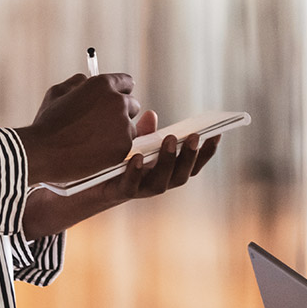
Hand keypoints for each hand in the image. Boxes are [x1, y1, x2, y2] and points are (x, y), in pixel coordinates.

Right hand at [16, 73, 140, 184]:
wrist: (44, 152)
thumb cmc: (47, 122)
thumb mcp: (57, 92)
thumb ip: (77, 82)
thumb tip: (86, 80)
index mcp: (103, 84)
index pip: (126, 82)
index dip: (119, 92)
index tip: (114, 100)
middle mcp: (117, 101)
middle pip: (133, 104)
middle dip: (121, 113)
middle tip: (103, 124)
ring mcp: (123, 125)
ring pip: (130, 128)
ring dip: (118, 132)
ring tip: (94, 140)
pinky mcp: (123, 146)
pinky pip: (125, 146)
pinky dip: (114, 149)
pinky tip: (95, 151)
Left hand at [96, 110, 219, 201]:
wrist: (89, 183)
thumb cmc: (116, 160)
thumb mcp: (133, 143)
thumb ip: (144, 132)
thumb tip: (151, 115)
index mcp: (167, 170)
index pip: (193, 164)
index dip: (207, 152)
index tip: (217, 134)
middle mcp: (158, 182)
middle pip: (182, 175)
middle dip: (190, 156)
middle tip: (193, 137)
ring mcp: (141, 189)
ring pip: (161, 183)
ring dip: (168, 162)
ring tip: (169, 141)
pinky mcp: (120, 192)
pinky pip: (131, 185)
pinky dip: (136, 172)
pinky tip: (137, 157)